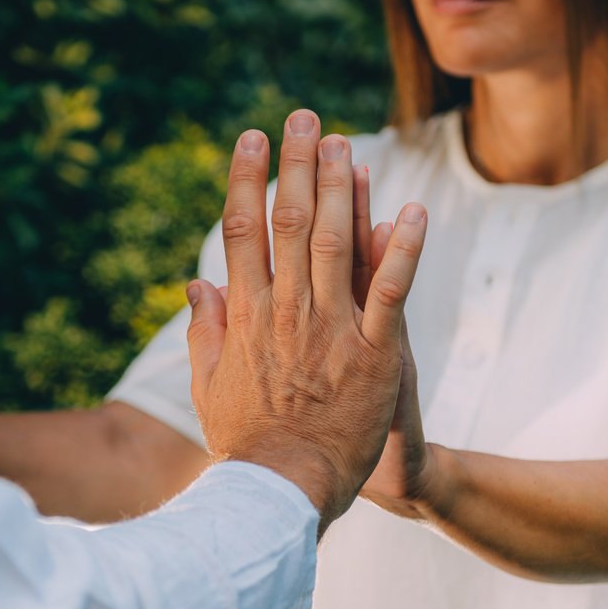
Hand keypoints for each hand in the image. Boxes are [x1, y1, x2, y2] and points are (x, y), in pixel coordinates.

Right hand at [186, 111, 427, 533]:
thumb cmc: (245, 444)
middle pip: (289, 221)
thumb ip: (204, 330)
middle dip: (297, 164)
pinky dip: (401, 247)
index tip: (251, 139)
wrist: (283, 491)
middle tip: (305, 117)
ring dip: (341, 187)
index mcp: (245, 315)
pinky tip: (411, 209)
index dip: (247, 179)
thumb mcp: (208, 385)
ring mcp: (331, 328)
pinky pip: (391, 289)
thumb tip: (196, 282)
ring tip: (346, 142)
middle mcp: (285, 310)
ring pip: (334, 241)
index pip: (243, 231)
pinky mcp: (375, 352)